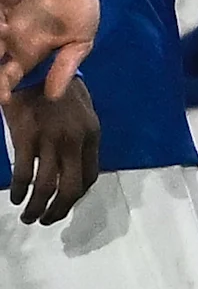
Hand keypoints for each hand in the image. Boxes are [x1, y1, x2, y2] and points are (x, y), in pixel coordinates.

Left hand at [0, 0, 100, 99]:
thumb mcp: (81, 40)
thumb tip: (54, 96)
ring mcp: (1, 10)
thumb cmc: (79, 6)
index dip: (2, 86)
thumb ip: (66, 65)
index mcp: (26, 49)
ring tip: (4, 34)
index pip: (6, 74)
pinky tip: (6, 15)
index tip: (4, 97)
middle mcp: (8, 33)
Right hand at [4, 76, 97, 225]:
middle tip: (46, 220)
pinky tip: (16, 197)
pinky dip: (20, 190)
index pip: (89, 177)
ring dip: (37, 207)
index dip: (77, 195)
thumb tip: (76, 163)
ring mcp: (51, 141)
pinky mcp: (26, 138)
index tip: (65, 203)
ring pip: (47, 187)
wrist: (36, 68)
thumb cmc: (58, 90)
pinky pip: (24, 173)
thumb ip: (81, 138)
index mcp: (91, 136)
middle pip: (70, 188)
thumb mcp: (82, 113)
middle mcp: (75, 142)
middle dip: (59, 210)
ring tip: (29, 217)